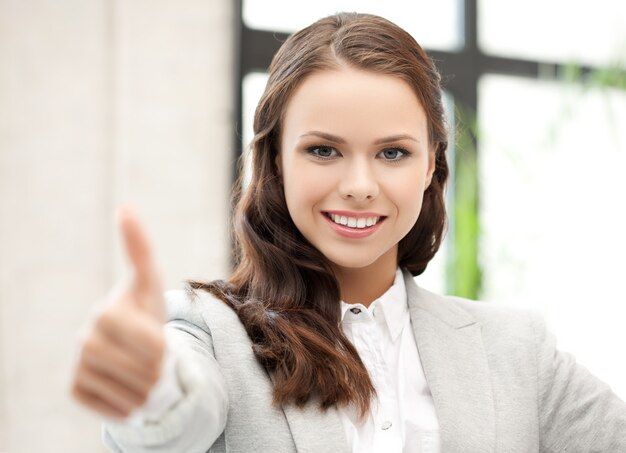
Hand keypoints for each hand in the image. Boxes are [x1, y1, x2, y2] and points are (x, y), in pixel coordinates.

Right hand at [70, 206, 166, 419]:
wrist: (130, 345)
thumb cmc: (144, 309)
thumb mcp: (150, 280)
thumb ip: (140, 246)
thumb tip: (124, 206)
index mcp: (105, 313)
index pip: (155, 347)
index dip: (166, 346)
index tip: (156, 336)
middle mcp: (83, 341)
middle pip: (149, 373)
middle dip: (160, 368)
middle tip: (151, 356)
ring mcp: (77, 368)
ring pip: (137, 396)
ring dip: (150, 388)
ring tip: (142, 371)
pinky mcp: (75, 391)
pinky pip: (120, 411)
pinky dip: (133, 405)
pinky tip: (127, 387)